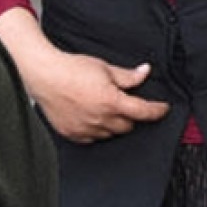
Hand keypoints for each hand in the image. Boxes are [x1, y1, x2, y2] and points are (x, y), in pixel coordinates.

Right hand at [27, 50, 170, 143]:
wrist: (44, 75)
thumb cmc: (72, 68)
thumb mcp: (105, 67)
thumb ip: (128, 76)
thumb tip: (144, 72)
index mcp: (112, 102)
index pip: (144, 112)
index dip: (157, 111)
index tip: (162, 109)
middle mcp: (101, 119)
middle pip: (128, 126)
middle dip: (132, 116)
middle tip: (126, 103)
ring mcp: (86, 129)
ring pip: (111, 133)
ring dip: (114, 124)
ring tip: (106, 108)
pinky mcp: (73, 134)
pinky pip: (93, 138)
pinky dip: (97, 130)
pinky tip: (92, 117)